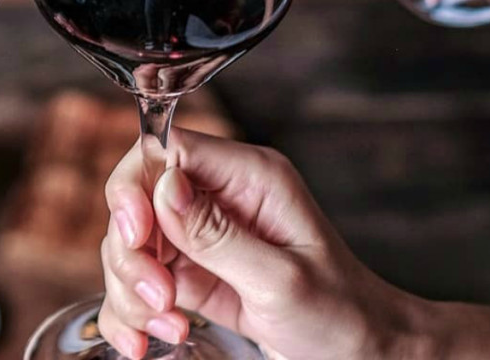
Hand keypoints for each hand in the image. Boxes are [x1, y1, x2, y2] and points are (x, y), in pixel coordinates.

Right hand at [98, 129, 422, 359]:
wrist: (361, 352)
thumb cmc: (339, 313)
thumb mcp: (281, 279)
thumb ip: (218, 234)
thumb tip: (164, 186)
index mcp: (249, 175)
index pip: (167, 149)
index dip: (136, 186)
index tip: (136, 236)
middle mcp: (218, 195)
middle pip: (137, 199)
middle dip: (133, 253)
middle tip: (159, 299)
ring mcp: (199, 233)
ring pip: (128, 243)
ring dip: (130, 289)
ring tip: (165, 327)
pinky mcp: (188, 270)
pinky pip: (136, 280)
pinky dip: (130, 311)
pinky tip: (145, 339)